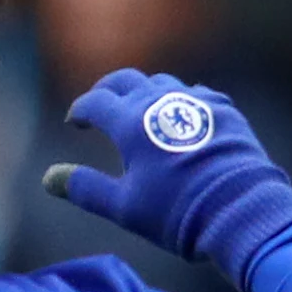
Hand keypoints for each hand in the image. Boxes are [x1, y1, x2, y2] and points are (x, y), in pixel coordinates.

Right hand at [44, 69, 291, 280]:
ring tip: (138, 110)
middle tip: (98, 104)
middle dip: (106, 90)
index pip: (94, 102)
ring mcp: (197, 102)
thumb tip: (49, 177)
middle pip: (125, 80)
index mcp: (131, 124)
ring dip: (142, 92)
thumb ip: (84, 188)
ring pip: (161, 82)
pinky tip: (179, 117)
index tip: (74, 122)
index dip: (80, 110)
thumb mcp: (123, 207)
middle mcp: (161, 104)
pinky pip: (195, 93)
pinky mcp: (224, 110)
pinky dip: (178, 100)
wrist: (242, 209)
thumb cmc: (177, 211)